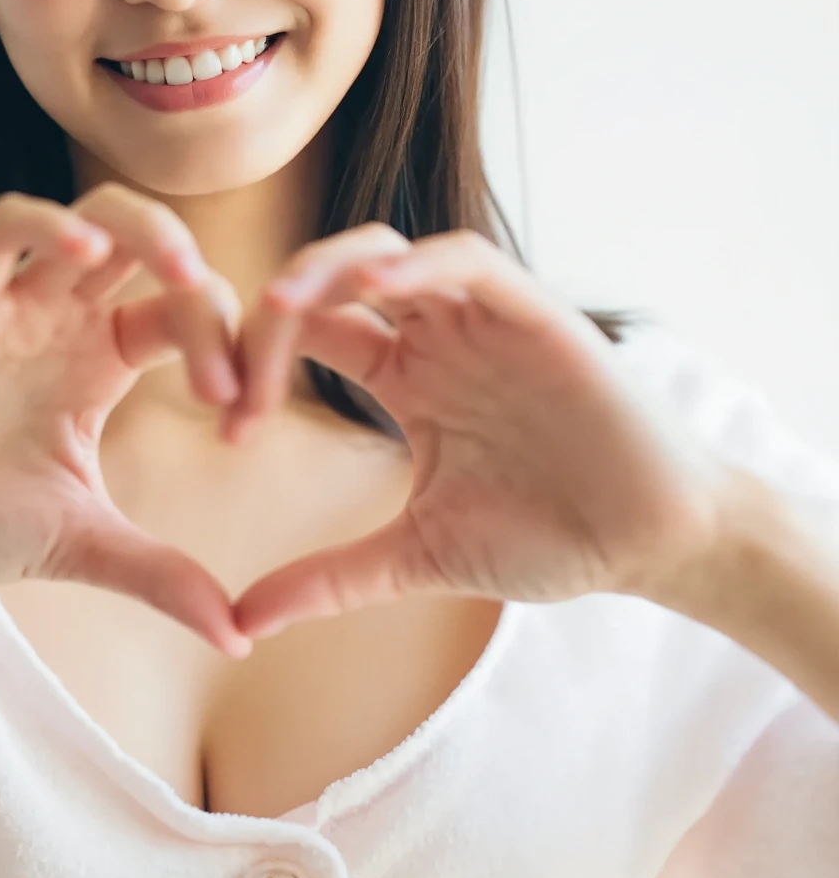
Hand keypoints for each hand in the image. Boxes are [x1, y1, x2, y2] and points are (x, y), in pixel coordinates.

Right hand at [0, 186, 252, 655]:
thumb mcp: (82, 547)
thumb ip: (162, 576)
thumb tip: (241, 636)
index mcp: (99, 362)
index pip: (185, 315)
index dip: (230, 350)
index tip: (242, 423)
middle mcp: (61, 320)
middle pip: (154, 248)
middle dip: (207, 286)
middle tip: (229, 365)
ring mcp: (10, 303)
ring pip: (94, 216)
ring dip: (151, 231)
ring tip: (184, 278)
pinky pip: (7, 226)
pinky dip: (51, 226)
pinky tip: (86, 257)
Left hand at [224, 225, 733, 640]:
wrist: (649, 542)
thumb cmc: (549, 538)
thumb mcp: (415, 557)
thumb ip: (328, 580)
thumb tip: (239, 624)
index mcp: (405, 379)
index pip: (311, 333)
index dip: (256, 363)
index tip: (228, 429)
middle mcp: (437, 336)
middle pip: (332, 280)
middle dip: (273, 310)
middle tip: (232, 371)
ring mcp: (483, 320)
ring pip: (389, 253)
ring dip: (328, 268)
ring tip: (279, 307)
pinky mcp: (534, 313)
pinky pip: (466, 262)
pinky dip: (418, 268)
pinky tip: (375, 293)